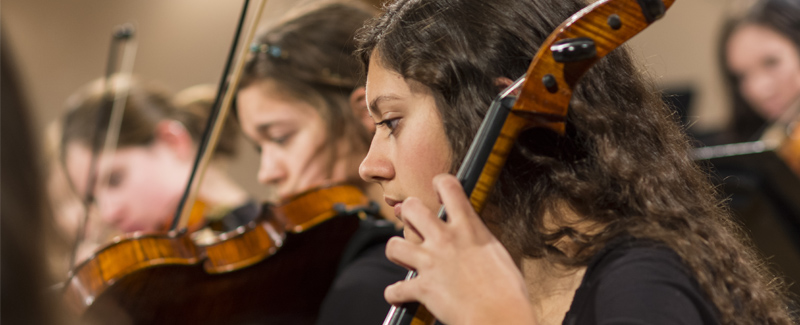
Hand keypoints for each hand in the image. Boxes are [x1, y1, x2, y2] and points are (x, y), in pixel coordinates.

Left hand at [384, 174, 535, 324]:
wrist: (499, 317)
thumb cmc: (507, 291)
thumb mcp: (497, 253)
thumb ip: (478, 240)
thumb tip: (473, 238)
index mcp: (469, 228)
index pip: (449, 186)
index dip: (440, 183)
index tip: (438, 189)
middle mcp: (445, 240)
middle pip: (411, 207)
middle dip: (408, 212)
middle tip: (415, 223)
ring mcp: (430, 263)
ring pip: (394, 244)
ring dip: (396, 251)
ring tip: (404, 257)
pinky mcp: (422, 288)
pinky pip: (395, 289)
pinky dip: (396, 294)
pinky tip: (401, 295)